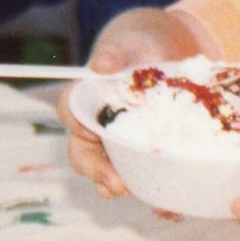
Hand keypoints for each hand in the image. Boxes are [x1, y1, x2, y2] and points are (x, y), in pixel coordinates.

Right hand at [60, 10, 197, 198]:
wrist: (169, 53)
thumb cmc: (142, 44)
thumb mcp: (130, 43)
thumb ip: (114, 53)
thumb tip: (100, 65)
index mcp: (87, 96)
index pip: (70, 110)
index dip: (74, 122)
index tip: (88, 131)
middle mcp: (97, 123)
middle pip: (82, 149)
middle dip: (94, 169)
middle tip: (114, 183)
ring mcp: (117, 140)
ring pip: (104, 167)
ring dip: (110, 183)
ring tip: (126, 192)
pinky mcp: (141, 151)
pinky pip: (134, 173)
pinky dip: (141, 187)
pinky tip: (157, 197)